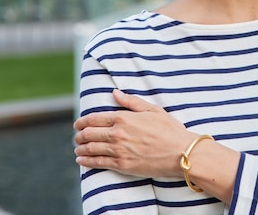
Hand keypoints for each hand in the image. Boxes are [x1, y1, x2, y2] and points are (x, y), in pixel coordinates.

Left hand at [73, 89, 197, 177]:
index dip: (82, 121)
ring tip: (78, 149)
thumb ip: (131, 101)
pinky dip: (86, 161)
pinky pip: (98, 163)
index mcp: (123, 118)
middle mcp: (117, 134)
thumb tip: (115, 93)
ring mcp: (118, 150)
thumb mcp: (152, 110)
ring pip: (91, 148)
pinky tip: (81, 160)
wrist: (180, 152)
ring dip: (80, 148)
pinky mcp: (122, 165)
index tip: (78, 124)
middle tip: (77, 136)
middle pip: (89, 134)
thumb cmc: (169, 129)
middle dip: (80, 135)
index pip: (94, 119)